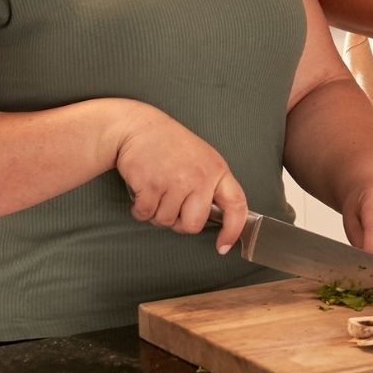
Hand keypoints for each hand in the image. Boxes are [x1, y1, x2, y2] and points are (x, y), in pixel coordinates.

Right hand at [114, 108, 247, 252]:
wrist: (136, 127)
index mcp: (216, 170)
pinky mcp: (151, 186)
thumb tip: (216, 216)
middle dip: (180, 222)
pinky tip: (142, 190)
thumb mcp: (201, 158)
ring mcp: (175, 182)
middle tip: (171, 204)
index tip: (224, 245)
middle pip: (194, 225)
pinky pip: (146, 215)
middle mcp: (199, 177)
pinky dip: (140, 209)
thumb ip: (210, 185)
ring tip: (156, 188)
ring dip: (157, 212)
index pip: (236, 205)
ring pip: (166, 222)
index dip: (232, 230)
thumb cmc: (168, 143)